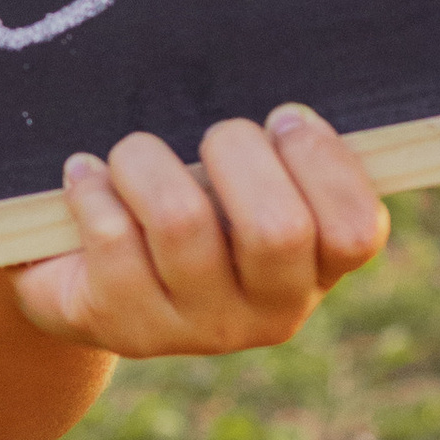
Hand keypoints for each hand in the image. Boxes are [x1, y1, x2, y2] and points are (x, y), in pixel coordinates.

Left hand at [9, 105, 387, 358]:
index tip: (283, 117)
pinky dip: (93, 188)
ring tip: (130, 153)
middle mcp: (269, 312)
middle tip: (210, 136)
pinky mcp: (128, 325)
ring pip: (183, 222)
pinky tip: (86, 176)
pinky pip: (113, 237)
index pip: (357, 231)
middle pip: (277, 228)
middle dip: (236, 149)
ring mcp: (198, 328)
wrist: (81, 275)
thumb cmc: (181, 200)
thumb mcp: (237, 181)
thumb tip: (290, 112)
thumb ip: (275, 151)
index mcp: (316, 270)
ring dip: (146, 160)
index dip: (324, 161)